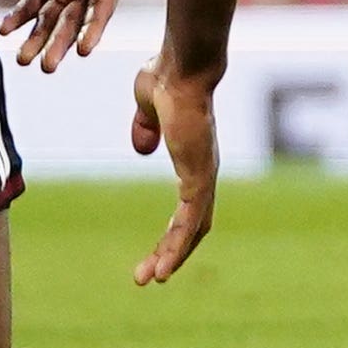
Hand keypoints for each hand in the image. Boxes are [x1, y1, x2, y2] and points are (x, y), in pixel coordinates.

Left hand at [3, 0, 125, 73]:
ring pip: (52, 17)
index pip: (104, 2)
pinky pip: (30, 6)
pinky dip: (18, 18)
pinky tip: (6, 30)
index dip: (94, 26)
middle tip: (47, 65)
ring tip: (23, 60)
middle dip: (61, 41)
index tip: (84, 50)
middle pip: (76, 16)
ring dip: (38, 38)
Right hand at [129, 56, 221, 284]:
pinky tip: (165, 266)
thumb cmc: (167, 78)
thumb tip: (144, 149)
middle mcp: (203, 171)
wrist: (183, 68)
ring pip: (193, 228)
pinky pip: (191, 219)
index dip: (174, 231)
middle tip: (148, 277)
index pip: (189, 207)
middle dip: (171, 252)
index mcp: (193, 159)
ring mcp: (204, 174)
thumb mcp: (147, 108)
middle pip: (193, 224)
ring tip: (152, 280)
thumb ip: (145, 128)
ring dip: (173, 256)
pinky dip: (179, 245)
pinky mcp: (199, 174)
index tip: (155, 253)